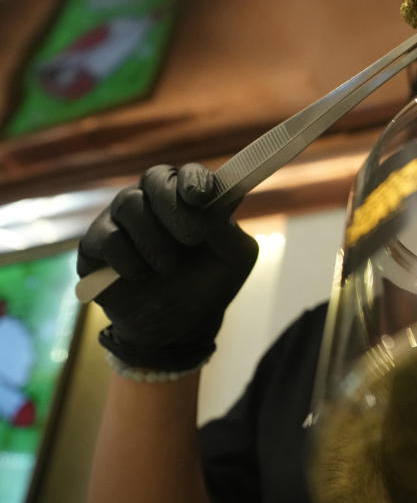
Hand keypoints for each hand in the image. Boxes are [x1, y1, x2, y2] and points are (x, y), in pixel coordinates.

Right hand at [77, 163, 257, 371]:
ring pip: (129, 203)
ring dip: (155, 240)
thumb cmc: (207, 286)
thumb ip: (228, 231)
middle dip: (174, 206)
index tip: (200, 197)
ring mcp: (121, 220)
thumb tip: (213, 207)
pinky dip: (129, 261)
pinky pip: (107, 237)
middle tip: (192, 238)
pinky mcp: (95, 245)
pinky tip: (141, 276)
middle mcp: (154, 202)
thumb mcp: (234, 261)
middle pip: (155, 177)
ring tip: (168, 268)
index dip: (193, 179)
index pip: (187, 173)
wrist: (176, 329)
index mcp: (190, 200)